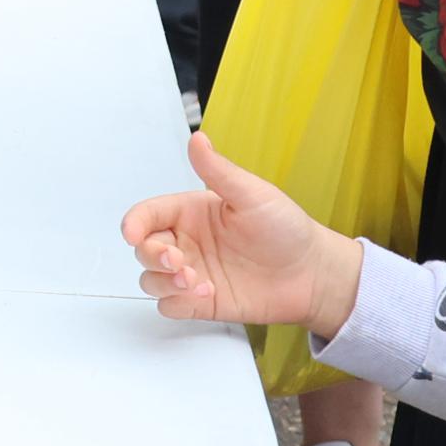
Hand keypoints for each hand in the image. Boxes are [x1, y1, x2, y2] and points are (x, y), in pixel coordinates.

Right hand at [122, 131, 363, 335]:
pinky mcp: (201, 302)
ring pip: (151, 280)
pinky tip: (206, 294)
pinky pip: (169, 306)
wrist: (312, 274)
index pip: (148, 215)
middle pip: (144, 249)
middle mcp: (188, 242)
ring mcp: (193, 273)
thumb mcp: (252, 195)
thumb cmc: (286, 230)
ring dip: (164, 282)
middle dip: (153, 256)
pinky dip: (178, 303)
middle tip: (179, 261)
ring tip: (195, 281)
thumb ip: (219, 171)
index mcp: (192, 213)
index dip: (134, 223)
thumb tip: (198, 139)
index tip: (133, 234)